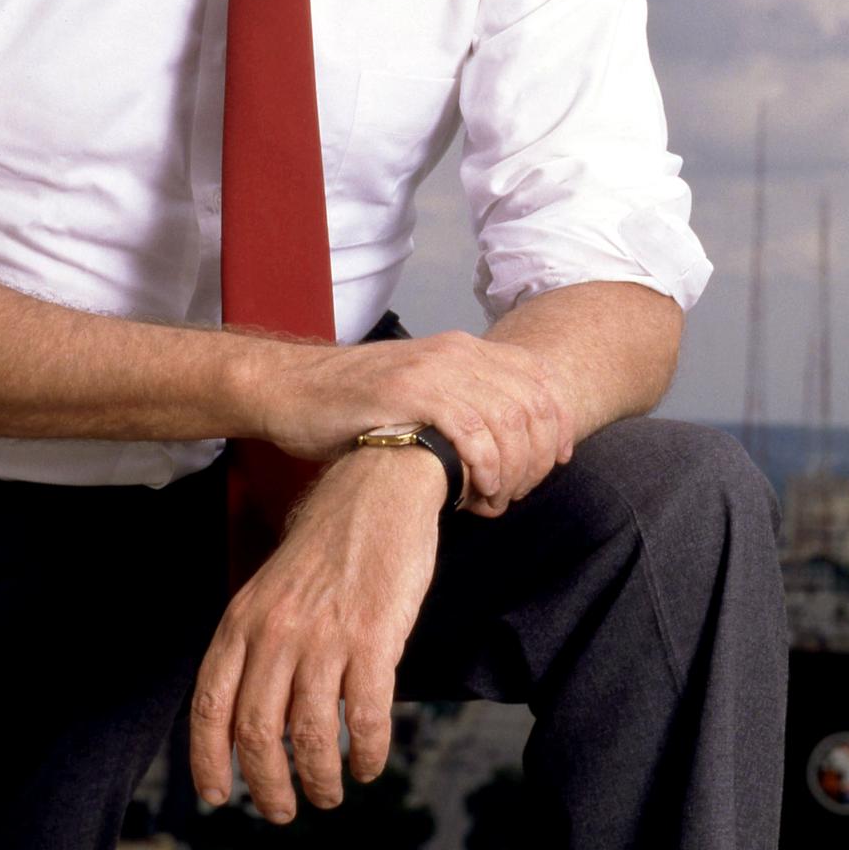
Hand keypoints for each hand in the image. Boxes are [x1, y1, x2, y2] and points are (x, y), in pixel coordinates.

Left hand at [189, 449, 446, 820]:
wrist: (378, 486)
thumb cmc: (328, 540)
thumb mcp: (271, 586)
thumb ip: (256, 642)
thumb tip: (251, 715)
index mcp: (243, 618)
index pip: (211, 705)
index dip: (209, 760)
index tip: (218, 796)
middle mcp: (276, 631)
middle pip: (258, 733)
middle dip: (268, 786)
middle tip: (282, 811)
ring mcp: (325, 636)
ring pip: (311, 736)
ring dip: (319, 779)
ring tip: (330, 793)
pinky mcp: (374, 638)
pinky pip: (366, 718)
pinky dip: (367, 753)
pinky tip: (370, 764)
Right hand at [251, 329, 572, 516]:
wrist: (291, 390)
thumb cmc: (351, 405)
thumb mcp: (418, 393)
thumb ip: (460, 405)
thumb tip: (503, 444)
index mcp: (464, 349)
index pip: (538, 378)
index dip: (557, 423)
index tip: (556, 462)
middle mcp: (456, 351)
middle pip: (532, 403)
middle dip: (537, 457)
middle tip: (517, 494)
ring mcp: (433, 368)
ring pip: (508, 419)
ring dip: (511, 470)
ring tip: (492, 500)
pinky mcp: (409, 391)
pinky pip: (472, 430)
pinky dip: (484, 467)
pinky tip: (473, 491)